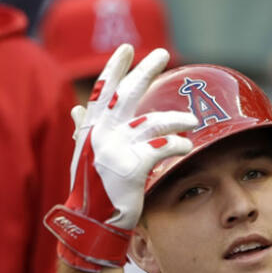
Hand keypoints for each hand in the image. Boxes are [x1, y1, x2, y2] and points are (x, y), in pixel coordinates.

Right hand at [44, 44, 196, 271]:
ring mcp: (114, 150)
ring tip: (193, 119)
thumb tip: (77, 107)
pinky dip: (176, 144)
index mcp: (90, 130)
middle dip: (143, 71)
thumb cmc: (94, 189)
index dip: (114, 69)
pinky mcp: (130, 168)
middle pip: (125, 95)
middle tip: (161, 53)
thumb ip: (85, 130)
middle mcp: (100, 135)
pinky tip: (187, 146)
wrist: (93, 223)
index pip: (102, 91)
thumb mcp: (85, 155)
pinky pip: (160, 148)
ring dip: (175, 118)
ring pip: (151, 122)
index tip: (126, 49)